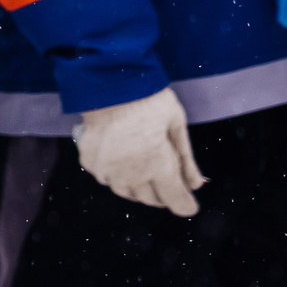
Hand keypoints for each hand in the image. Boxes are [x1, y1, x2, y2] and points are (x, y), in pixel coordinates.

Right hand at [74, 86, 205, 215]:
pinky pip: (106, 178)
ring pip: (127, 192)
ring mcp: (108, 170)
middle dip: (162, 194)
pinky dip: (116, 175)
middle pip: (151, 199)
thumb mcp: (175, 123)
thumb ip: (185, 158)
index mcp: (158, 164)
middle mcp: (132, 174)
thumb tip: (195, 184)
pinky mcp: (91, 162)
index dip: (185, 205)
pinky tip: (122, 159)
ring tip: (144, 172)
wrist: (107, 82)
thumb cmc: (148, 99)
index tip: (189, 205)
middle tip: (167, 181)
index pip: (175, 199)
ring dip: (139, 188)